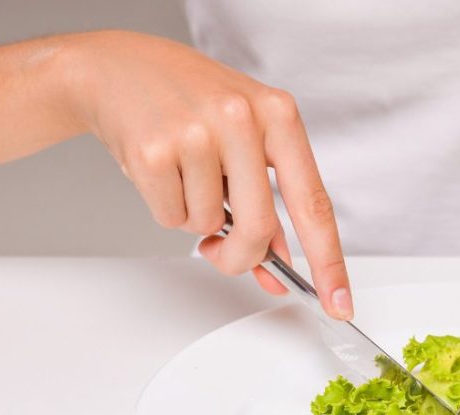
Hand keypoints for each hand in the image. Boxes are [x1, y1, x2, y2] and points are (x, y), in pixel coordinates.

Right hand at [61, 31, 351, 318]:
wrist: (120, 68)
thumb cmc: (191, 103)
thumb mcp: (246, 139)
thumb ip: (268, 201)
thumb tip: (279, 267)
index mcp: (279, 114)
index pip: (313, 202)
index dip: (329, 260)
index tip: (338, 302)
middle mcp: (242, 119)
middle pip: (259, 226)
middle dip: (241, 255)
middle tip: (220, 251)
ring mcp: (196, 133)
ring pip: (208, 226)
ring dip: (194, 218)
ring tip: (183, 173)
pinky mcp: (153, 150)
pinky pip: (170, 217)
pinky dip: (166, 207)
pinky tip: (161, 169)